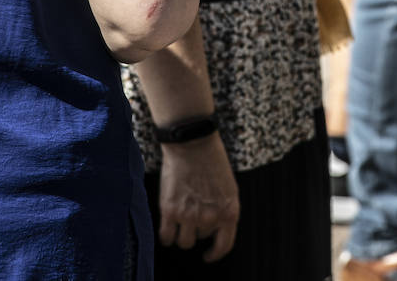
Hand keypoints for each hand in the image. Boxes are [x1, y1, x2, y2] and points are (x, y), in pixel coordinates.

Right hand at [158, 133, 239, 261]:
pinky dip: (166, 235)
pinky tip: (168, 226)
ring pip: (184, 242)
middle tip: (193, 210)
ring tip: (180, 217)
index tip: (209, 255)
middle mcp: (211, 217)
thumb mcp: (228, 186)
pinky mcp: (171, 211)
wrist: (192, 141)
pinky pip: (166, 237)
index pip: (224, 245)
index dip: (216, 253)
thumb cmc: (211, 158)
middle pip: (201, 238)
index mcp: (230, 211)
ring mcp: (190, 216)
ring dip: (182, 232)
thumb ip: (223, 208)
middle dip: (198, 228)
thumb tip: (215, 227)